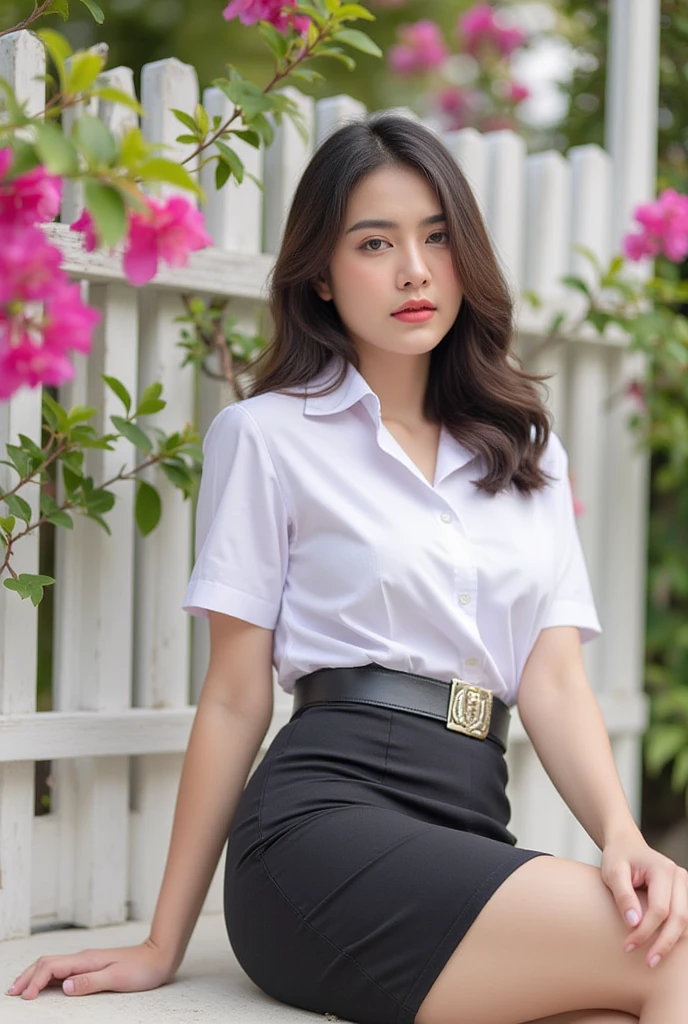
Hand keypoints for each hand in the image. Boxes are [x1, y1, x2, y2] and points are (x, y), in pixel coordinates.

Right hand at [6, 939, 173, 999]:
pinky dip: (47, 978)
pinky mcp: (91, 967)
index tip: (27, 998)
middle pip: (46, 963)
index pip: (51, 967)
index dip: (35, 981)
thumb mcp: (117, 978)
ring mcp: (86, 961)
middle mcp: (83, 958)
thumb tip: (64, 986)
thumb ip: (90, 982)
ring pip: (52, 966)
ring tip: (21, 989)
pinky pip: (63, 971)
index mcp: (86, 959)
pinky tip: (44, 986)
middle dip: (27, 976)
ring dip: (34, 976)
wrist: (159, 956)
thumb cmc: (141, 969)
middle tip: (11, 992)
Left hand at [601, 832, 687, 968]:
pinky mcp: (682, 894)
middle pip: (679, 918)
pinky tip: (661, 946)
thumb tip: (634, 923)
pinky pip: (683, 919)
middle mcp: (679, 877)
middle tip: (648, 962)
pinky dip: (675, 934)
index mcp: (662, 869)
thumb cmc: (618, 856)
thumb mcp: (613, 871)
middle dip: (664, 943)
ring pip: (685, 922)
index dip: (645, 931)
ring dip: (671, 942)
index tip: (628, 945)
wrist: (626, 845)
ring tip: (652, 958)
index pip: (660, 909)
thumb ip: (623, 895)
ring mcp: (683, 885)